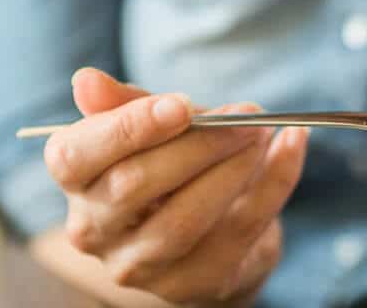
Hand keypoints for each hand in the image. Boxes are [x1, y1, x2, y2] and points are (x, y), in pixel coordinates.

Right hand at [43, 68, 309, 305]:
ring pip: (184, 220)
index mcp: (75, 181)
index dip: (128, 128)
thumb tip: (86, 81)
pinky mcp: (192, 284)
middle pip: (134, 185)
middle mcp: (95, 230)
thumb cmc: (168, 162)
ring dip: (233, 169)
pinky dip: (273, 185)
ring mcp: (140, 265)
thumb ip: (123, 102)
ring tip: (264, 132)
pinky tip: (290, 146)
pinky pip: (237, 233)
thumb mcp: (148, 124)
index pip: (78, 156)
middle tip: (245, 113)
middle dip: (197, 144)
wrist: (204, 228)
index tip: (181, 104)